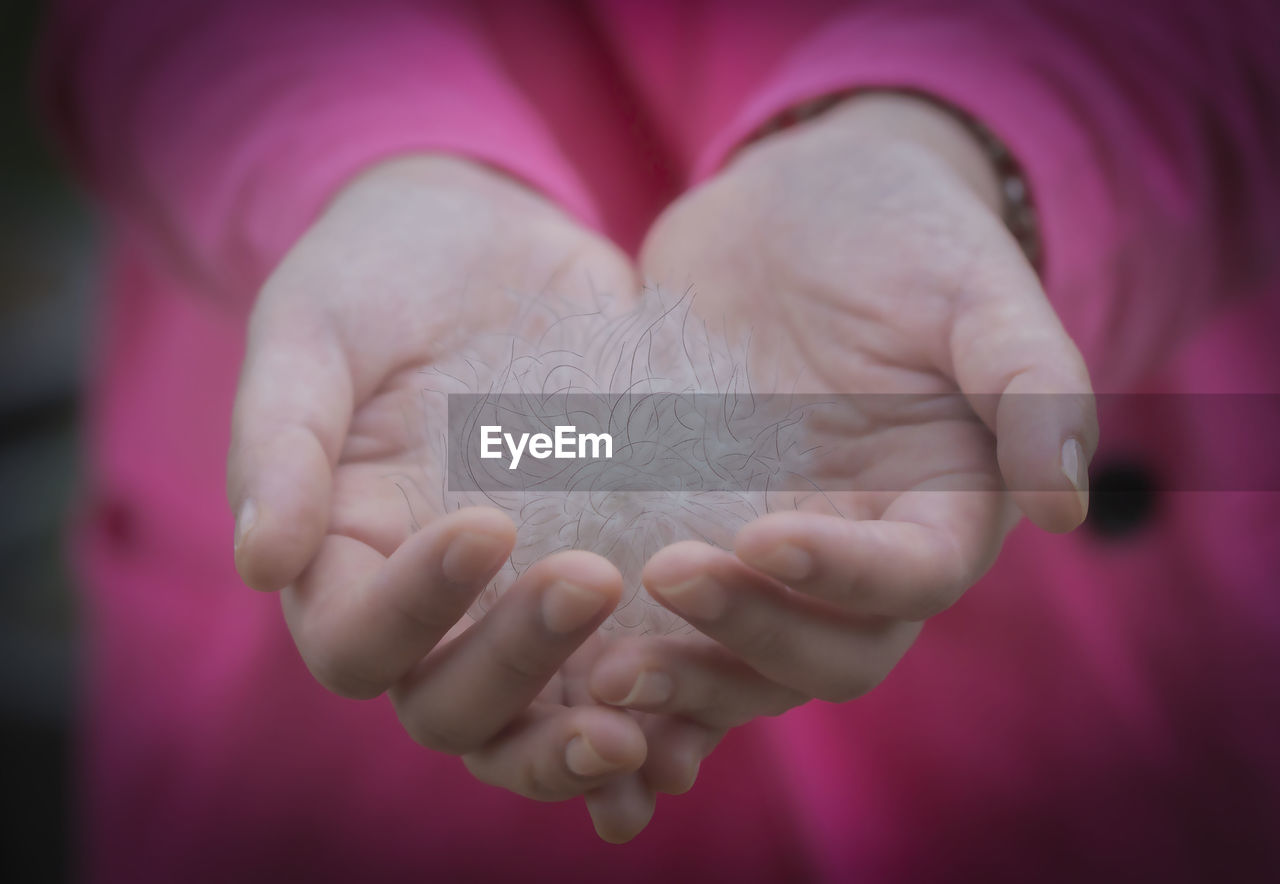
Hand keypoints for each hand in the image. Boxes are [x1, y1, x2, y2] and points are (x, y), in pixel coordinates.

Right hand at [226, 155, 668, 836]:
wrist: (479, 241)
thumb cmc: (371, 280)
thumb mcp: (310, 333)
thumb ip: (283, 442)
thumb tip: (260, 566)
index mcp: (343, 561)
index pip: (358, 640)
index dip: (413, 609)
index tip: (486, 526)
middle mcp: (433, 609)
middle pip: (453, 704)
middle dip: (519, 666)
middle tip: (592, 583)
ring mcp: (520, 604)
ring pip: (538, 721)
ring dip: (587, 741)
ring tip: (654, 725)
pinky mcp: (606, 577)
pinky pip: (626, 672)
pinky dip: (663, 710)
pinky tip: (709, 714)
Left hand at [589, 93, 1097, 763]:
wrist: (796, 205)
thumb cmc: (902, 232)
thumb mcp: (974, 288)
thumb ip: (1030, 385)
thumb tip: (1066, 505)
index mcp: (939, 511)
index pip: (907, 583)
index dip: (842, 578)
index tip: (762, 536)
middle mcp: (854, 556)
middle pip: (819, 654)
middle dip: (746, 638)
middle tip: (663, 586)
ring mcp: (764, 556)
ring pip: (735, 663)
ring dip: (678, 680)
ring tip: (598, 671)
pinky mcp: (686, 534)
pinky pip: (659, 621)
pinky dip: (618, 655)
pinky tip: (562, 667)